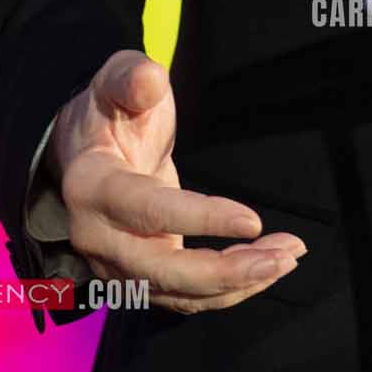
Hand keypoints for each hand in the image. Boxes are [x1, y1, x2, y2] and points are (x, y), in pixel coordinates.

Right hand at [49, 49, 305, 314]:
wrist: (84, 150)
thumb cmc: (110, 109)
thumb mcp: (117, 80)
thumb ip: (132, 78)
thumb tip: (150, 78)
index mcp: (92, 185)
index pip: (148, 210)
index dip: (201, 218)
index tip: (253, 220)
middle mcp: (98, 236)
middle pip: (163, 271)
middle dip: (226, 272)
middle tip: (282, 259)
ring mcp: (116, 263)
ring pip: (180, 291)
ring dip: (238, 282)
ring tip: (288, 257)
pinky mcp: (139, 275)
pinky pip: (186, 294)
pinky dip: (229, 286)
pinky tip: (267, 264)